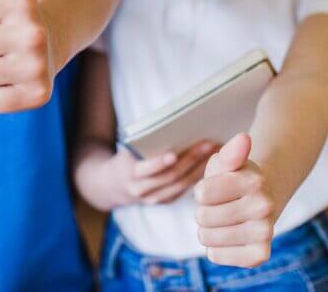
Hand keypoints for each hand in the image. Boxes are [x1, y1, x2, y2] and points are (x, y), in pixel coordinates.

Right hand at [93, 142, 215, 208]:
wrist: (112, 186)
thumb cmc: (124, 160)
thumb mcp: (126, 150)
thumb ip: (144, 144)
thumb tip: (172, 127)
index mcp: (130, 175)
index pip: (147, 170)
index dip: (159, 163)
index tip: (173, 154)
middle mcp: (143, 190)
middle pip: (171, 177)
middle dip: (190, 160)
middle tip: (207, 144)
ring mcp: (155, 199)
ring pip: (181, 185)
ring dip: (200, 168)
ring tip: (214, 152)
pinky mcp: (166, 201)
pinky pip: (184, 189)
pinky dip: (198, 176)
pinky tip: (211, 165)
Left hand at [195, 133, 276, 267]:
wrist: (260, 201)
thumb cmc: (234, 179)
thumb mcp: (228, 162)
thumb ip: (230, 153)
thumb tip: (243, 138)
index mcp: (254, 182)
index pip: (202, 193)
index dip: (202, 191)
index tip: (216, 188)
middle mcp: (264, 207)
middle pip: (203, 216)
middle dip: (204, 210)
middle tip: (219, 206)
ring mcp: (265, 233)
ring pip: (207, 238)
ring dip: (207, 230)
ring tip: (223, 221)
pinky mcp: (259, 255)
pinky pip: (216, 256)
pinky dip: (215, 249)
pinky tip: (227, 237)